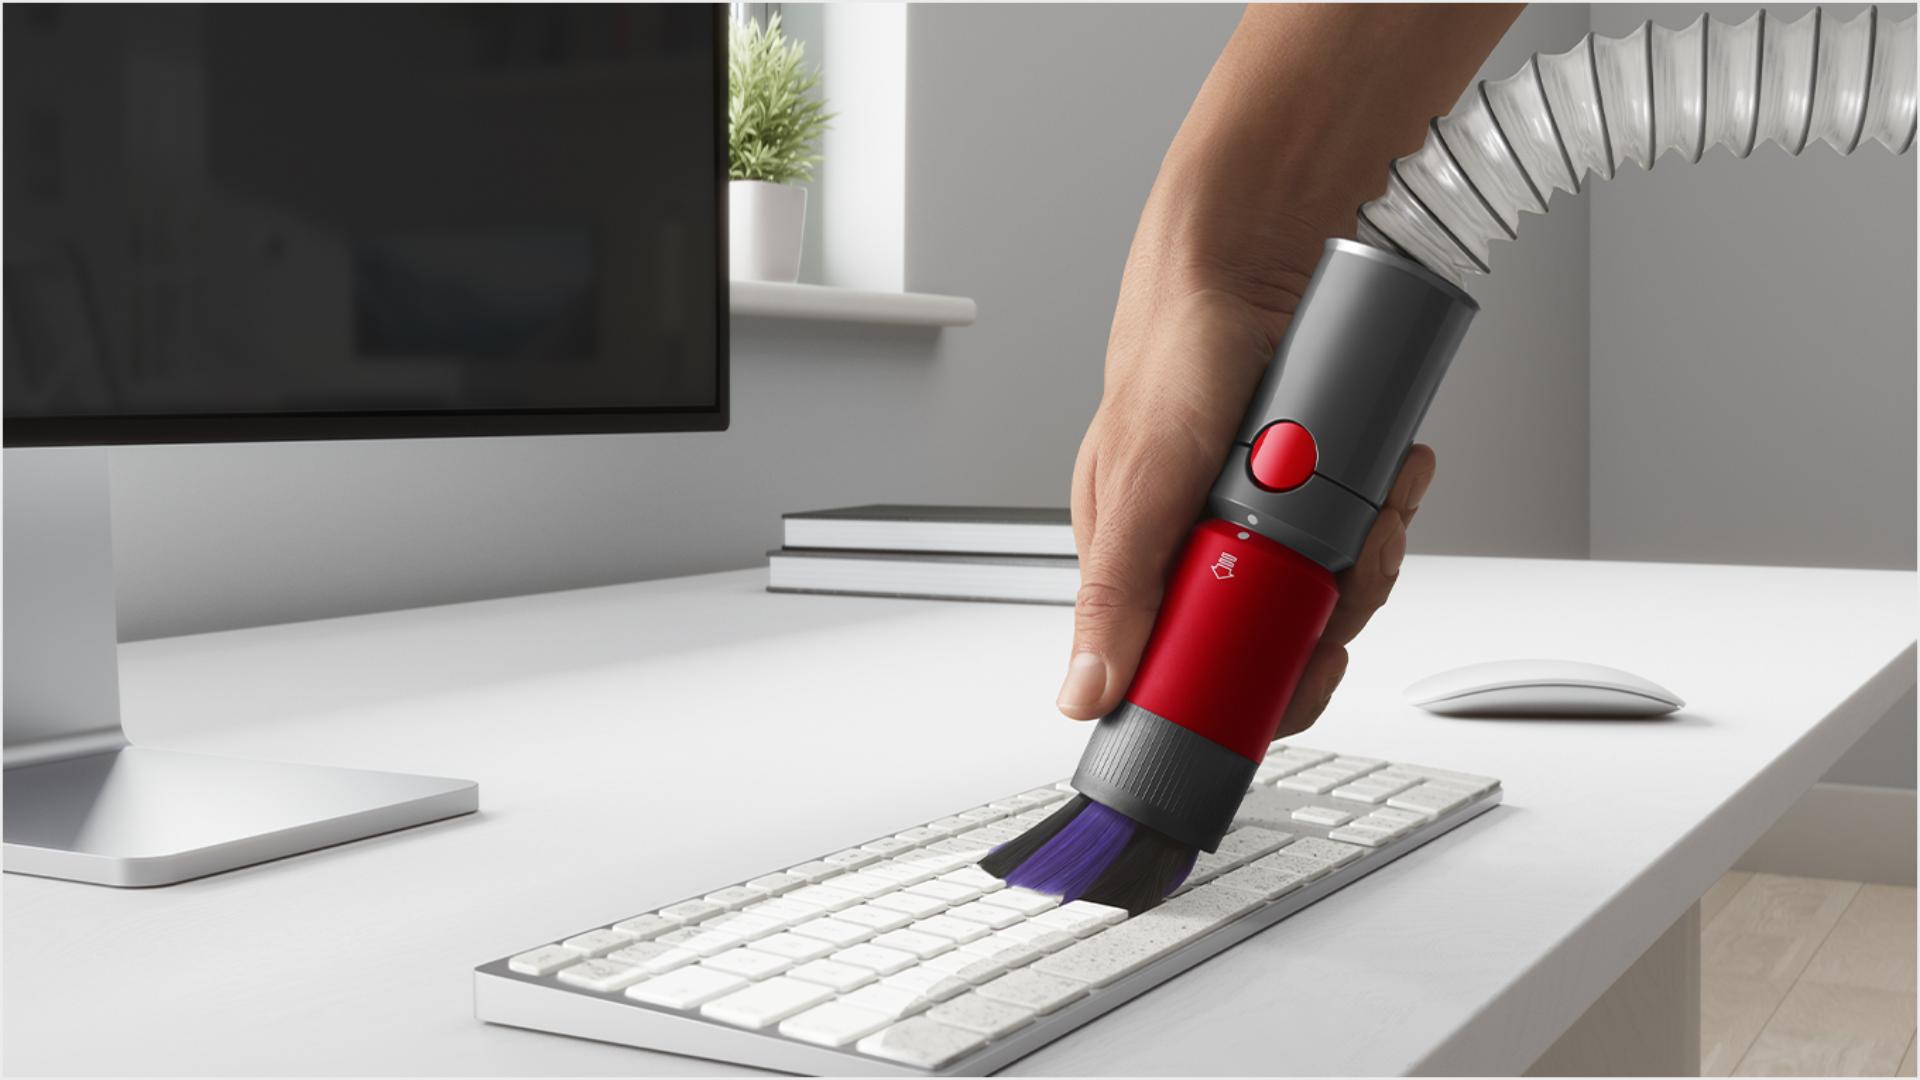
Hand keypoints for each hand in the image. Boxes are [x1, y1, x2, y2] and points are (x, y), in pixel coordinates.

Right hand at [1055, 257, 1436, 736]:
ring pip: (1336, 586)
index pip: (1199, 671)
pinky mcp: (1323, 488)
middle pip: (1285, 636)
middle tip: (1349, 563)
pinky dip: (1391, 506)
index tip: (1305, 673)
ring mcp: (1270, 520)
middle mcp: (1205, 550)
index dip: (1259, 689)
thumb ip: (1114, 593)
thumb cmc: (1172, 357)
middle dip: (1334, 608)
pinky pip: (1368, 530)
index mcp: (1145, 568)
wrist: (1253, 261)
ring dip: (1373, 550)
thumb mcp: (1137, 485)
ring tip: (1374, 501)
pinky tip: (1392, 473)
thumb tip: (1083, 693)